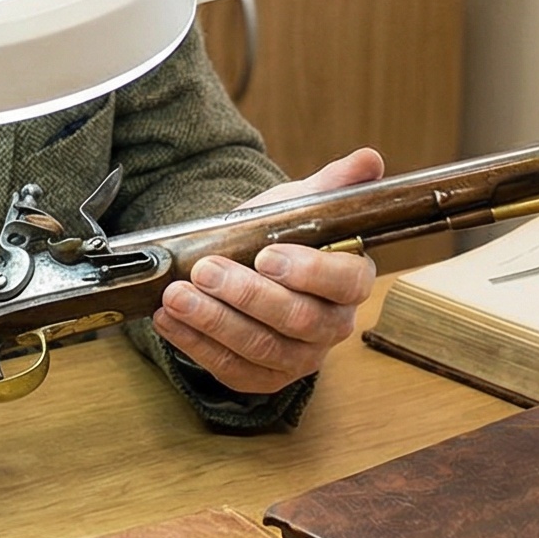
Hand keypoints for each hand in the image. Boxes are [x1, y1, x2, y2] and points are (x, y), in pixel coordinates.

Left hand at [152, 148, 382, 395]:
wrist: (247, 267)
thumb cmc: (282, 238)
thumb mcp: (303, 204)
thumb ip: (334, 184)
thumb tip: (369, 160)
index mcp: (351, 281)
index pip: (345, 282)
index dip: (308, 272)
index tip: (266, 254)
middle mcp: (332, 326)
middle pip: (297, 319)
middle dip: (246, 294)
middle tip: (205, 269)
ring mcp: (300, 357)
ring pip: (261, 347)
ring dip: (214, 321)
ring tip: (177, 295)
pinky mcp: (265, 377)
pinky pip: (232, 369)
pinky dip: (195, 345)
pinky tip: (169, 321)